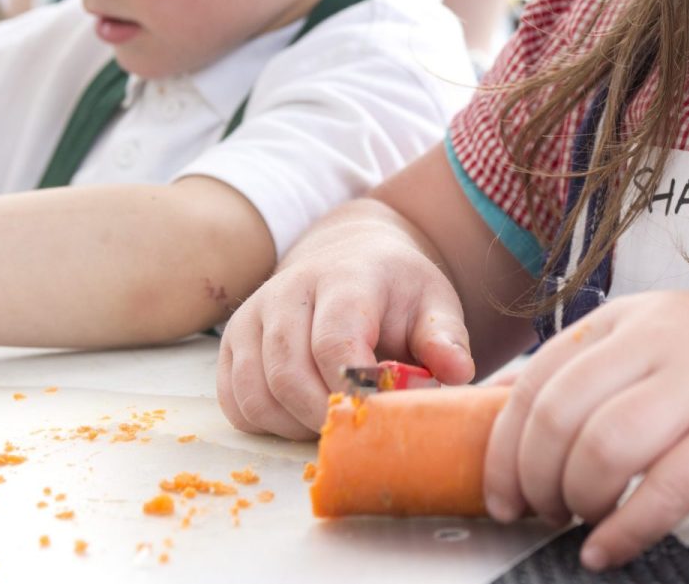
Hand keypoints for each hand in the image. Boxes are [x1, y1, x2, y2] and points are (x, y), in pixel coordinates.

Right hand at [215, 203, 475, 440]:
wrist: (351, 258)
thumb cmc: (397, 290)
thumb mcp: (433, 303)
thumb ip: (445, 338)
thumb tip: (457, 373)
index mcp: (342, 277)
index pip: (333, 342)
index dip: (353, 390)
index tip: (378, 413)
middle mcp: (287, 291)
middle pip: (289, 374)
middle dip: (325, 416)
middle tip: (359, 430)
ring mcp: (252, 316)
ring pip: (257, 394)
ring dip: (294, 425)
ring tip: (334, 420)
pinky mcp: (232, 343)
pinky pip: (236, 402)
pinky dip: (268, 423)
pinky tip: (302, 415)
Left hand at [482, 292, 688, 569]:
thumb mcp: (659, 341)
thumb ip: (591, 369)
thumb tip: (499, 413)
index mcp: (630, 317)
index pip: (538, 378)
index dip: (505, 447)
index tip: (502, 493)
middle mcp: (661, 340)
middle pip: (561, 413)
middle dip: (535, 478)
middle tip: (543, 513)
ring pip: (605, 447)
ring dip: (577, 501)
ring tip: (583, 522)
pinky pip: (665, 489)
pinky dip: (624, 530)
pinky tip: (610, 548)